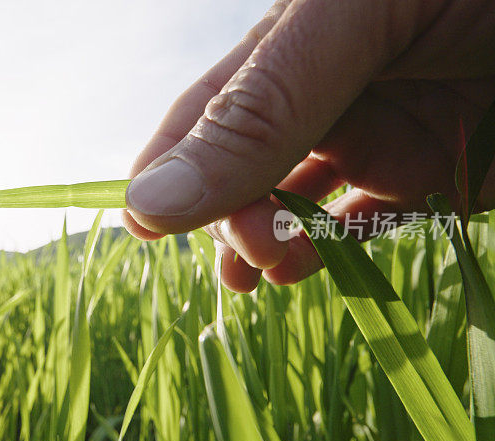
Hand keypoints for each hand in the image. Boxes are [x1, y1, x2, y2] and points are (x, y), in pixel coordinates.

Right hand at [124, 0, 494, 291]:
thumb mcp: (355, 18)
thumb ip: (261, 105)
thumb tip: (151, 202)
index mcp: (291, 43)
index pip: (202, 116)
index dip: (167, 170)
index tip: (147, 230)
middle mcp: (324, 93)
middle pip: (244, 171)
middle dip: (234, 215)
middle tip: (255, 251)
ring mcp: (379, 137)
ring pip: (297, 206)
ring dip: (273, 244)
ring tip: (270, 273)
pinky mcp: (435, 179)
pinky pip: (367, 223)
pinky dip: (336, 252)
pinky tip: (310, 270)